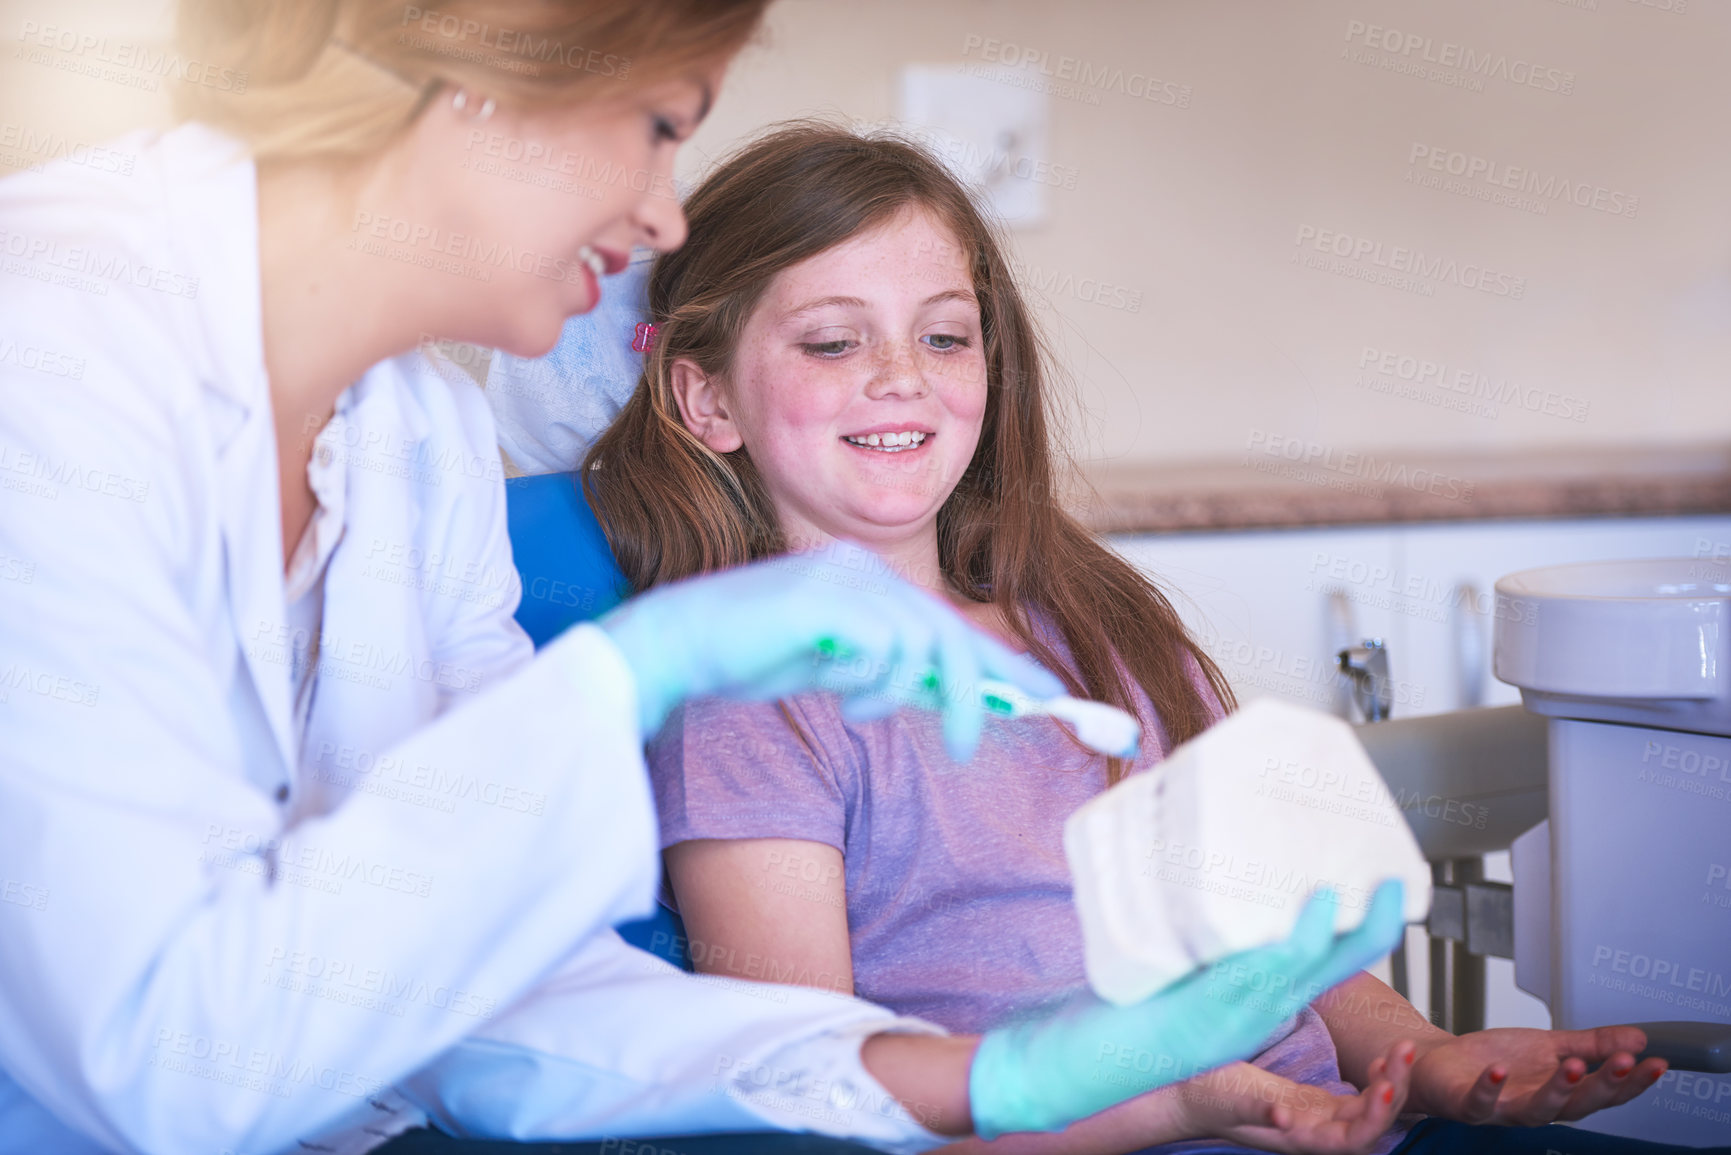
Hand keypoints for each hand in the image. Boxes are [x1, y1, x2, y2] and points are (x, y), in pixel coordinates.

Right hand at [598, 545, 1064, 757]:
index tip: (1051, 701)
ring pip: (926, 644)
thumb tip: (954, 697)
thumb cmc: (747, 657)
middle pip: (952, 632)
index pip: (949, 622)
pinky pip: (887, 650)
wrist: (678, 643)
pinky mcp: (828, 598)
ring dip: (907, 694)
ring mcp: (845, 578)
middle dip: (982, 691)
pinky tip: (842, 698)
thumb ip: (890, 674)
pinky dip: (875, 685)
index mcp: (866, 577)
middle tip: (977, 744)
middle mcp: (862, 567)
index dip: (1003, 664)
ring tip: (861, 711)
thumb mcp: (835, 669)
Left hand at [967, 882, 1407, 1138]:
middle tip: (1396, 887)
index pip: (1322, 966)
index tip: (1383, 891)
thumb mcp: (1171, 966)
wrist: (1063, 1068)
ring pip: (1296, 975)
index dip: (1360, 934)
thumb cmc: (1110, 1013)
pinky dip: (1278, 952)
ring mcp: (1224, 1020)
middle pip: (1328, 971)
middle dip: (1370, 932)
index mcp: (1249, 1002)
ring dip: (1331, 936)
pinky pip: (1248, 983)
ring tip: (1353, 891)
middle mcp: (1248, 1015)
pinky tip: (1298, 920)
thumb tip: (1203, 866)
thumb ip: (1197, 932)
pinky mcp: (1193, 1020)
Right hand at [1177, 1042, 1414, 1153]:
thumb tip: (1284, 1118)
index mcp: (1298, 1139)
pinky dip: (1370, 1079)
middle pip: (1369, 1123)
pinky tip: (1377, 1060)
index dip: (1375, 1116)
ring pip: (1366, 1108)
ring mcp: (1315, 1118)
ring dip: (1388, 1082)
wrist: (1186, 1095)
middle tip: (1404, 1050)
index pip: (1352, 1138)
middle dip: (1394, 1089)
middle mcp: (1314, 1132)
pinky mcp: (1310, 1101)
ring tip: (1400, 1049)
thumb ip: (1256, 1110)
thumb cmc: (1205, 1099)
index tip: (1388, 1085)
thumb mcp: (1229, 1101)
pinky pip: (1352, 1098)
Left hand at [1406, 1025, 1667, 1124]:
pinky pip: (1478, 1102)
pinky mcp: (1465, 1104)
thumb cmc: (1494, 1060)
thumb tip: (1639, 1037)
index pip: (1603, 1093)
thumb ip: (1591, 1045)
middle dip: (1603, 1085)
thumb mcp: (1548, 1047)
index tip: (1658, 1063)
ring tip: (1575, 1066)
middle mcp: (1535, 1107)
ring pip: (1535, 1111)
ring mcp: (1500, 1109)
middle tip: (1626, 1061)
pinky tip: (1499, 1071)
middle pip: (1577, 1106)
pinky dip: (1488, 1088)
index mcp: (1558, 1093)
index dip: (1631, 1081)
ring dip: (1557, 1090)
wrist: (1437, 1065)